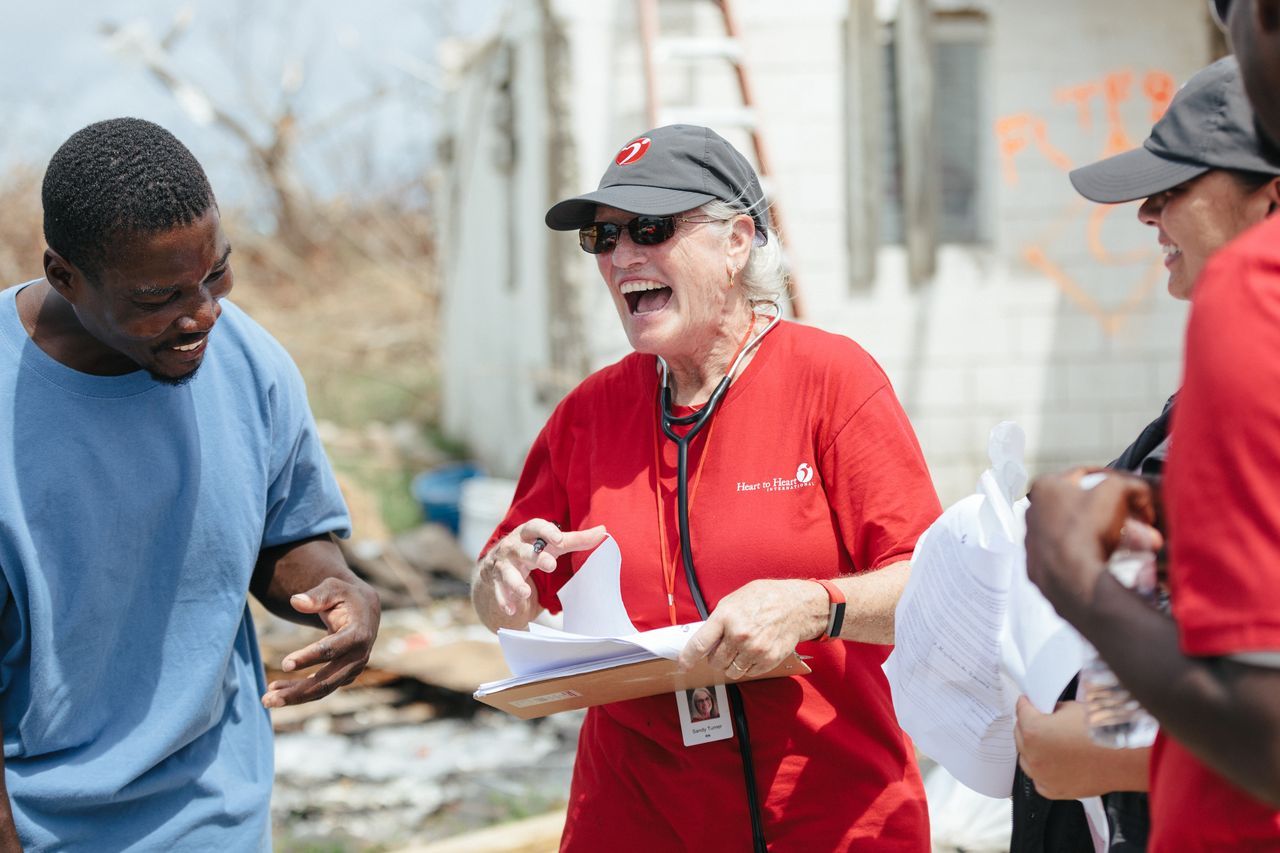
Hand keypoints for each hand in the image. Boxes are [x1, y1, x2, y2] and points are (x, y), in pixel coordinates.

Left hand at [261, 576, 380, 707]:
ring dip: (295, 696)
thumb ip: (316, 595)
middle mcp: (358, 657)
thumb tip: (296, 601)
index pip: (332, 649)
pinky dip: (300, 691)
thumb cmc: (346, 597)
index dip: (309, 657)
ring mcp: (353, 670)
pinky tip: (277, 688)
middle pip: (327, 681)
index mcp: (358, 634)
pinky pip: (321, 688)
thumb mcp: (334, 588)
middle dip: (297, 691)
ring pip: (323, 690)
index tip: (284, 664)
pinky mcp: (345, 677)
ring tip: (266, 699)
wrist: (365, 611)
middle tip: (267, 697)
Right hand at [476, 520, 606, 616]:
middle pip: (523, 550)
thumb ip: (575, 539)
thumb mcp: (551, 543)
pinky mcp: (495, 580)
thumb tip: (603, 531)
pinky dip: (504, 600)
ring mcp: (503, 564)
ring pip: (507, 572)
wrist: (496, 563)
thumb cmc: (531, 549)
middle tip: (550, 565)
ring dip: (515, 582)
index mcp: (528, 533)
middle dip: (536, 557)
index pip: (536, 526)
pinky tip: (511, 610)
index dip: (547, 532)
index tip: (559, 539)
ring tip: (525, 593)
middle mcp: (513, 546)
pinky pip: (499, 591)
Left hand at [676, 579, 825, 678]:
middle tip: (725, 647)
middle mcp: (739, 635)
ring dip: (732, 664)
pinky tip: (755, 652)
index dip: (687, 657)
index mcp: (726, 616)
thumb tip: (704, 638)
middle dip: (716, 657)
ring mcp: (754, 650)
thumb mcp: (735, 599)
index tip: (682, 665)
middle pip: (715, 661)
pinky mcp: (768, 660)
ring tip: (741, 649)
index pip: (700, 643)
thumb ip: (718, 619)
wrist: (796, 605)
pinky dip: (748, 666)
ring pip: (731, 671)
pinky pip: (749, 673)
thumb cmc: (764, 598)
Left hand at [1015, 696, 1150, 797]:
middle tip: (1039, 720)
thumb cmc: (1103, 733)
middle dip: (1028, 725)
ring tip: (1047, 743)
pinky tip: (1053, 764)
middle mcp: (1033, 754)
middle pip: (1020, 734)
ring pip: (1026, 758)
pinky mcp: (1053, 791)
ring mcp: (1042, 775)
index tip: (1028, 702)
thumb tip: (1050, 712)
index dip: (1027, 703)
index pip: (1021, 711)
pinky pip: (1039, 779)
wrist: (1124, 758)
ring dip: (1032, 749)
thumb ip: (1054, 710)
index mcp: (1033, 730)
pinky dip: (1042, 771)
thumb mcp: (1073, 708)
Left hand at [1025, 469, 1160, 623]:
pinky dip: (1088, 555)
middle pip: (1081, 506)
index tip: (1130, 492)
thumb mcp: (1116, 491)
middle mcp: (1032, 512)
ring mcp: (1033, 542)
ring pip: (1075, 531)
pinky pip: (1069, 556)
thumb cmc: (1087, 530)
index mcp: (1044, 487)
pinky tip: (1107, 558)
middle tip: (1133, 521)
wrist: (1074, 578)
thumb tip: (1141, 492)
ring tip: (1128, 542)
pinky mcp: (1039, 567)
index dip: (1113, 481)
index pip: (1085, 474)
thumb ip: (1130, 484)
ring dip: (1102, 534)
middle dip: (1111, 512)